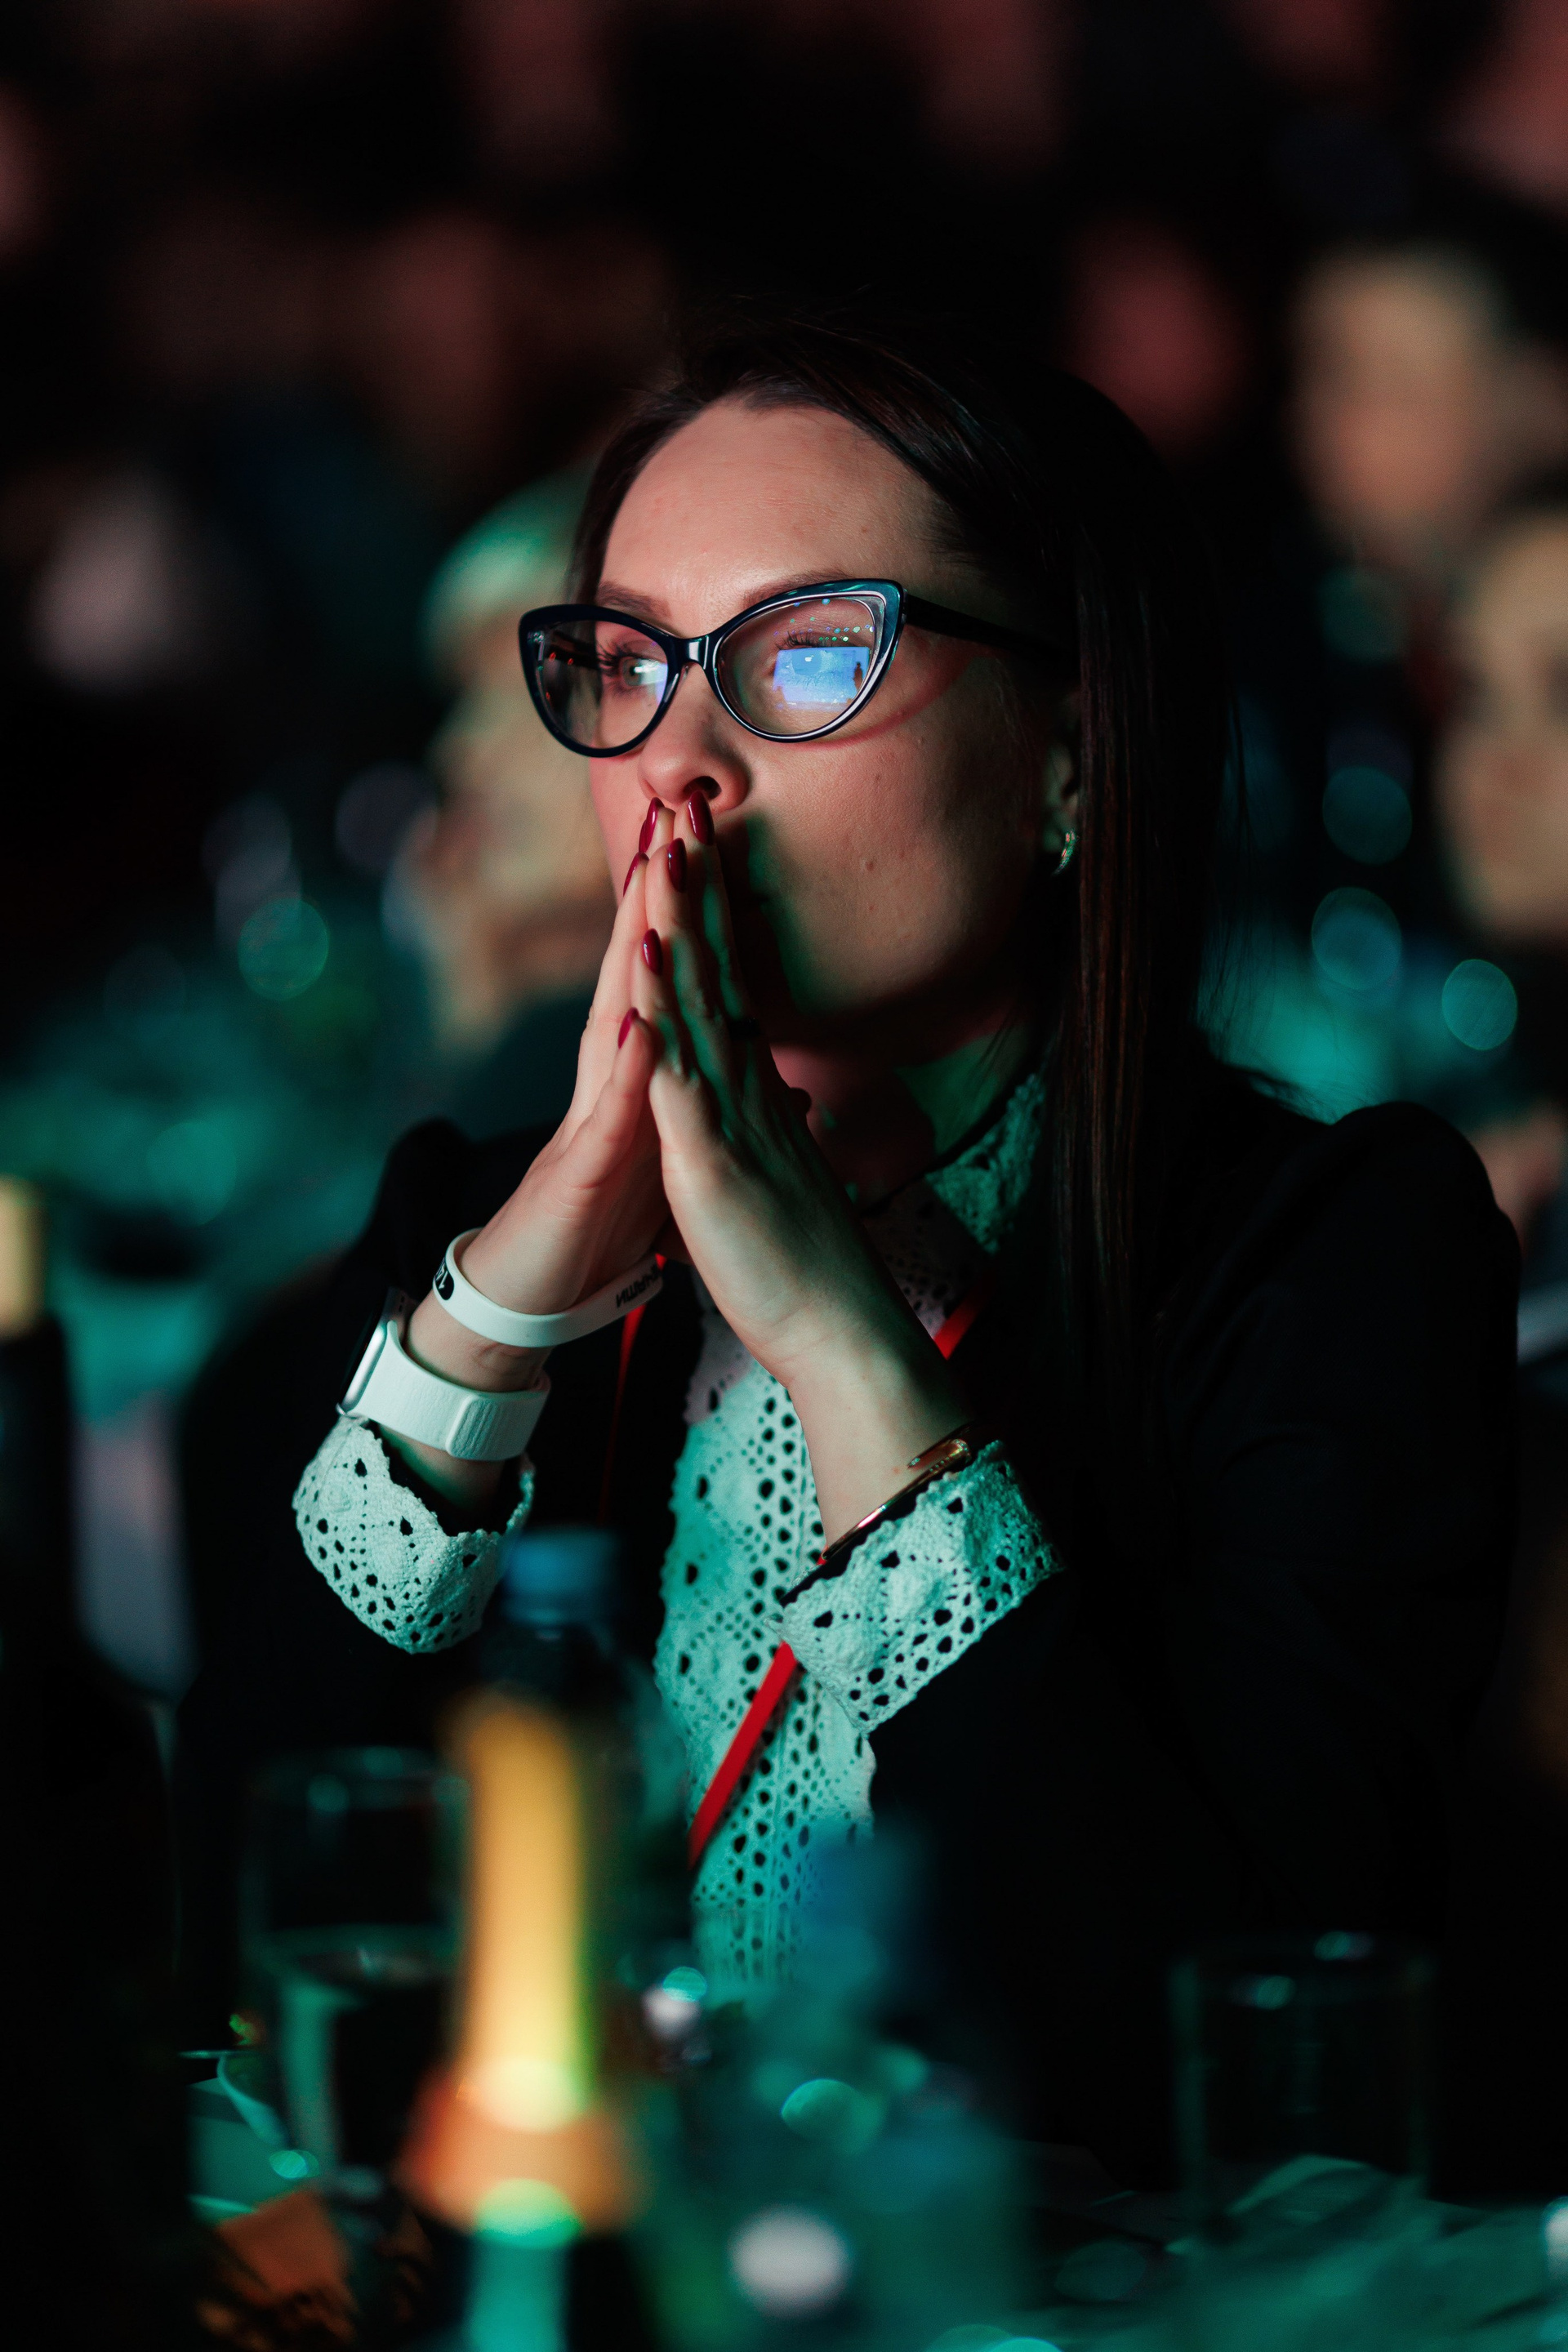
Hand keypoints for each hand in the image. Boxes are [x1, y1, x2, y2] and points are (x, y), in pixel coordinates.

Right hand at [398, 811, 668, 1498]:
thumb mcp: (669, 1140)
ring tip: (653, 875)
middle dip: (655, 887)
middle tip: (675, 805)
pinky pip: (613, 1109)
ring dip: (634, 944)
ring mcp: (597, 1111)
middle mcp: (613, 1071)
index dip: (693, 901)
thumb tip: (758, 1066)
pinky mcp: (587, 1165)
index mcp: (643, 1063)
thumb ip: (701, 1094)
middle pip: (636, 964)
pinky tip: (640, 1017)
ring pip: (619, 1011)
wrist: (545, 1290)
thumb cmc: (606, 1215)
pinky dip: (628, 1063)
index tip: (714, 830)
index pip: (669, 966)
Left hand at [632, 800, 965, 1540]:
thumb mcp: (782, 1173)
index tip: (700, 847)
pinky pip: (682, 1083)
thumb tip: (784, 1091)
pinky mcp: (715, 1165)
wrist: (841, 1331)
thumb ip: (777, 1123)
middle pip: (718, 972)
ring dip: (679, 928)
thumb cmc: (807, 1261)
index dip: (714, 914)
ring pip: (699, 1008)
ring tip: (660, 854)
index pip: (730, 985)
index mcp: (755, 1094)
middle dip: (698, 888)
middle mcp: (749, 1091)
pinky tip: (647, 970)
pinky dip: (661, 1023)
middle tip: (686, 806)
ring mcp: (734, 1122)